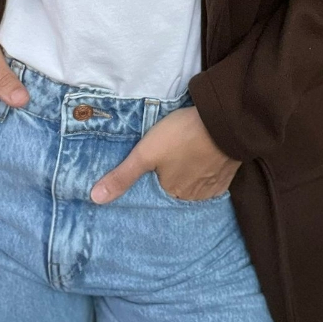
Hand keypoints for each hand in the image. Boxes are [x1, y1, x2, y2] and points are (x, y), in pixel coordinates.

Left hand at [89, 104, 241, 203]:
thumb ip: (122, 175)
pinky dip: (206, 172)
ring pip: (195, 185)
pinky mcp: (227, 175)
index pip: (156, 195)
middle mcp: (193, 197)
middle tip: (168, 162)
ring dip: (189, 175)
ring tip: (184, 158)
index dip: (152, 182)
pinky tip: (202, 159)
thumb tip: (95, 199)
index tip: (152, 172)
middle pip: (176, 190)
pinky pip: (212, 180)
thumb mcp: (145, 152)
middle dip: (171, 179)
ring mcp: (213, 188)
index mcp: (172, 194)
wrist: (224, 122)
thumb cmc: (181, 136)